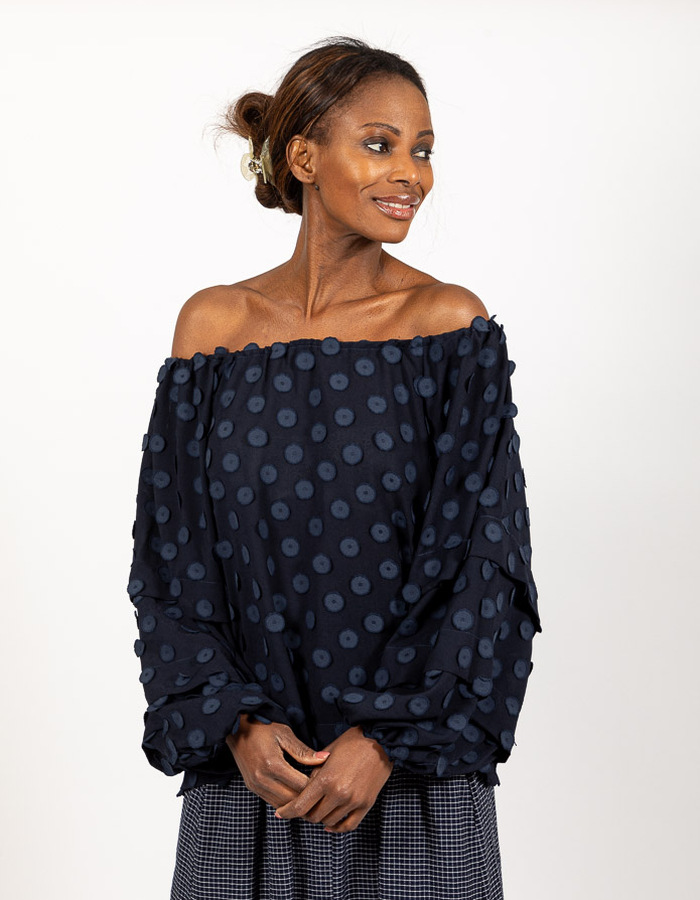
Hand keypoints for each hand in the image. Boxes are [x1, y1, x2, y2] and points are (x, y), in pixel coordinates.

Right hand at [225, 714, 329, 807]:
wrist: (237, 728)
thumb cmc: (263, 727)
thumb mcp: (285, 734)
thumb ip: (304, 751)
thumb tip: (325, 758)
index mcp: (273, 765)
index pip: (300, 786)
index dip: (315, 787)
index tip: (326, 783)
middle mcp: (262, 779)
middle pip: (292, 800)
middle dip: (308, 800)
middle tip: (322, 795)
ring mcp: (255, 785)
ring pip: (281, 805)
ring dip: (296, 804)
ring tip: (311, 798)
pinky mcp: (252, 787)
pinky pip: (272, 802)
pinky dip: (285, 802)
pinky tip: (295, 796)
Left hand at [274, 725, 394, 833]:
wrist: (380, 740)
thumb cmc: (352, 742)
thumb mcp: (327, 754)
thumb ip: (314, 773)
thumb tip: (303, 789)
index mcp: (326, 779)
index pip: (300, 805)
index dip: (287, 812)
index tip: (280, 814)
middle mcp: (339, 794)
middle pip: (313, 817)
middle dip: (304, 814)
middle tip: (301, 809)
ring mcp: (353, 801)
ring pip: (329, 822)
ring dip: (320, 819)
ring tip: (317, 810)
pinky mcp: (366, 804)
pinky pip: (348, 825)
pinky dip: (337, 827)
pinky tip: (331, 824)